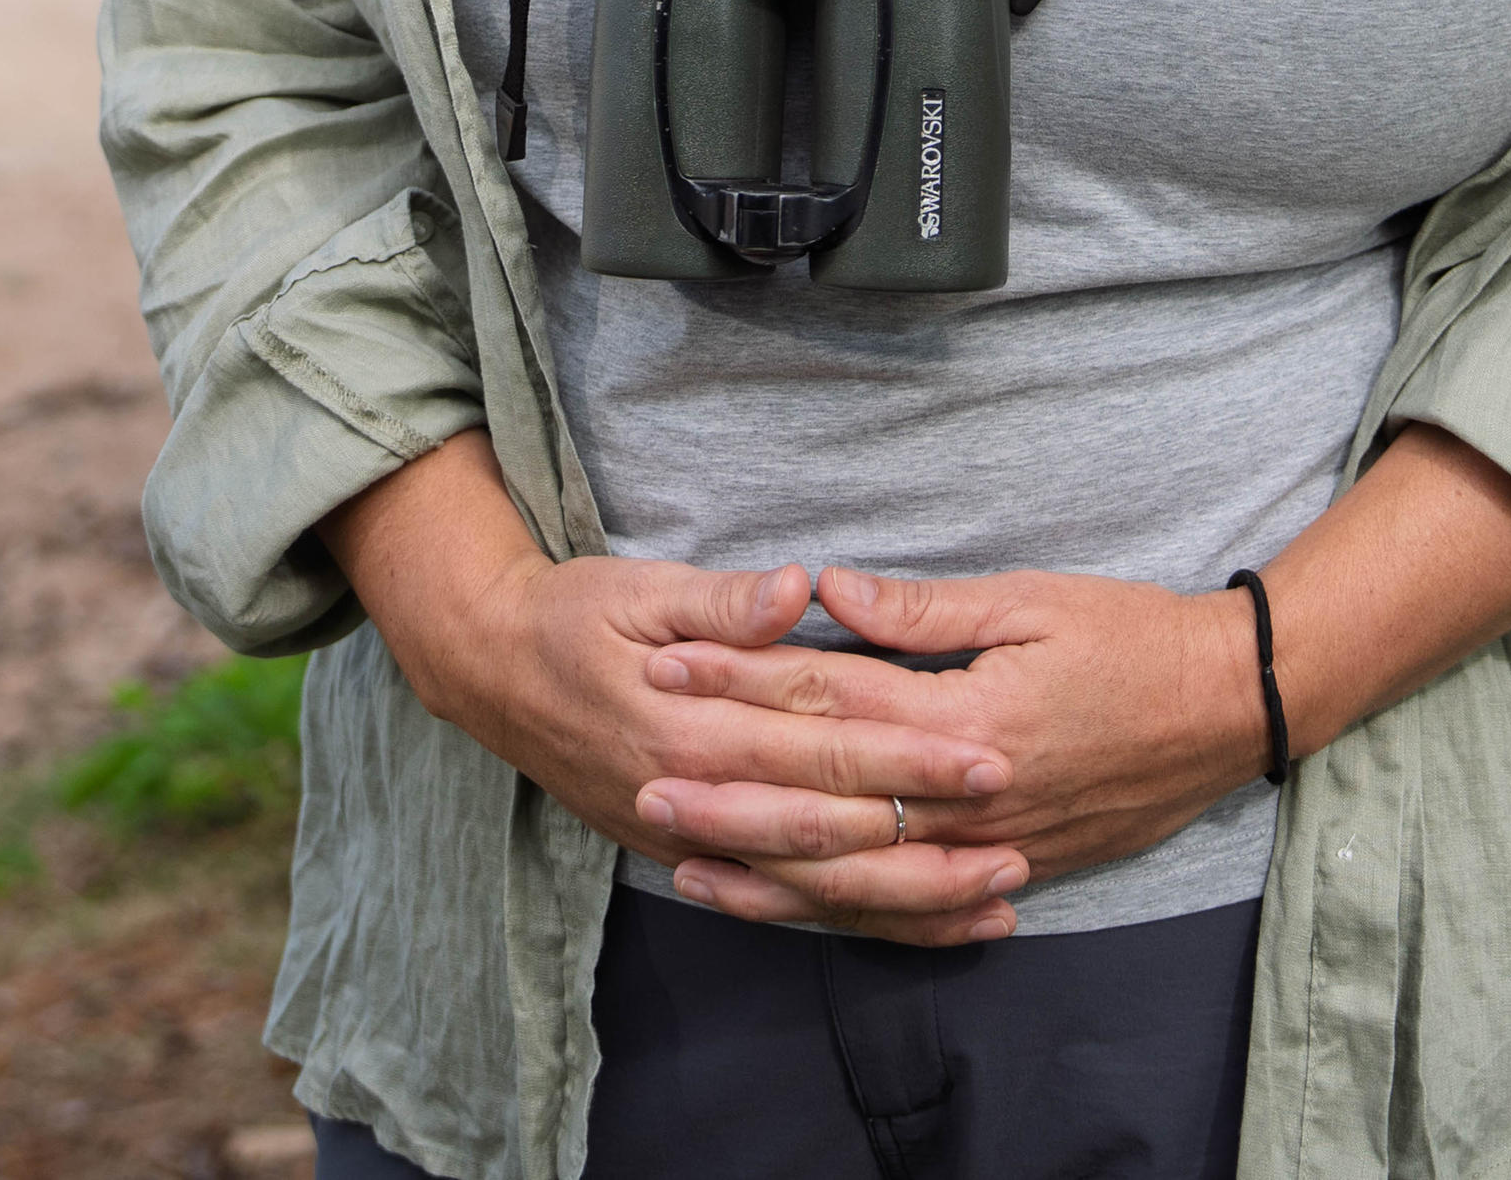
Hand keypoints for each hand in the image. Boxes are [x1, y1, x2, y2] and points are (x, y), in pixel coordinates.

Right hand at [318, 440, 1032, 943]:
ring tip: (999, 895)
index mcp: (691, 726)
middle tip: (1019, 825)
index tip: (990, 751)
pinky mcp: (690, 858)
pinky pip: (785, 904)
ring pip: (814, 888)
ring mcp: (689, 841)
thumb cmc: (574, 615)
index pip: (821, 747)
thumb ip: (723, 601)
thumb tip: (797, 589)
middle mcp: (693, 797)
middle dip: (930, 832)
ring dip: (908, 895)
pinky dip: (859, 920)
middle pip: (830, 830)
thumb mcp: (639, 586)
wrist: (491, 673)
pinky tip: (927, 924)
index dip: (909, 754)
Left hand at [635, 563, 1264, 932]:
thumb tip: (826, 589)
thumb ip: (921, 611)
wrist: (1230, 708)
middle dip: (730, 790)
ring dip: (769, 870)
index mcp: (966, 714)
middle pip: (827, 800)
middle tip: (644, 778)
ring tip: (688, 862)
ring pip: (859, 873)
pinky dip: (844, 912)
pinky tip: (789, 908)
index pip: (831, 697)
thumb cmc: (1132, 637)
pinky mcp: (1011, 869)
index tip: (670, 662)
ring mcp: (990, 843)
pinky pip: (910, 905)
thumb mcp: (1029, 601)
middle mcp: (969, 794)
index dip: (744, 679)